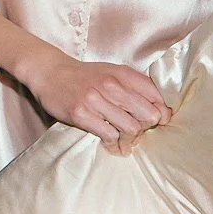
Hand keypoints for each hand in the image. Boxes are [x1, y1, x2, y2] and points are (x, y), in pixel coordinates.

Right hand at [24, 52, 170, 146]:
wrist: (49, 72)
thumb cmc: (85, 76)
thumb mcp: (112, 72)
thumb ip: (136, 87)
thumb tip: (162, 112)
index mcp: (122, 73)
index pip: (156, 97)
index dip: (160, 113)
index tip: (155, 121)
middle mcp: (110, 84)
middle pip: (148, 115)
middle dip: (145, 127)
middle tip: (136, 130)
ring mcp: (95, 99)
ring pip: (130, 128)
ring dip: (128, 136)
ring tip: (121, 136)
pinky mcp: (80, 114)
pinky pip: (109, 135)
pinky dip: (112, 141)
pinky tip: (107, 138)